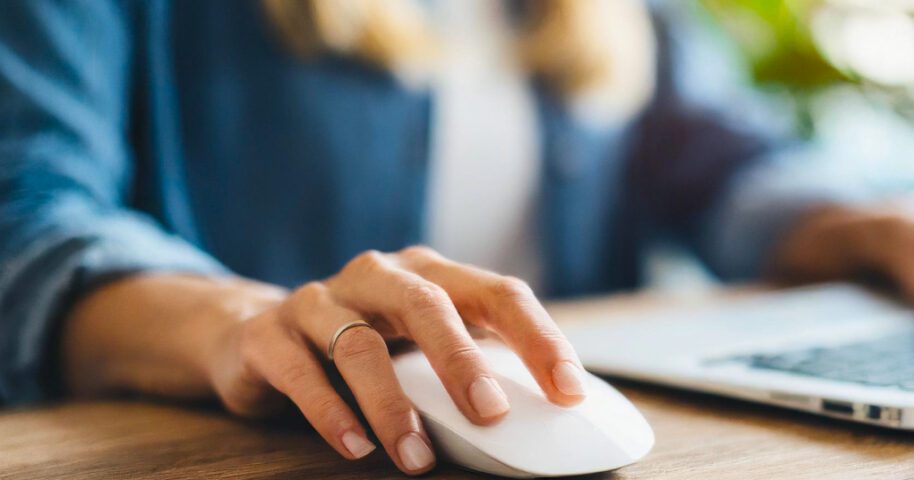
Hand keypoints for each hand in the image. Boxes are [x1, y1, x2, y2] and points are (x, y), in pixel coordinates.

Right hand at [63, 247, 586, 476]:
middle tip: (491, 414)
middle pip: (427, 305)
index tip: (570, 392)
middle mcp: (379, 276)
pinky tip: (355, 448)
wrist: (256, 337)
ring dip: (392, 407)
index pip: (497, 294)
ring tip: (415, 460)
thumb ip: (471, 366)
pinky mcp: (271, 335)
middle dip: (463, 360)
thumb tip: (545, 420)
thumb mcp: (421, 348)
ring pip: (360, 345)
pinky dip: (331, 414)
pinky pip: (301, 372)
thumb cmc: (366, 347)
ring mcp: (320, 300)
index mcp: (431, 275)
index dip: (538, 339)